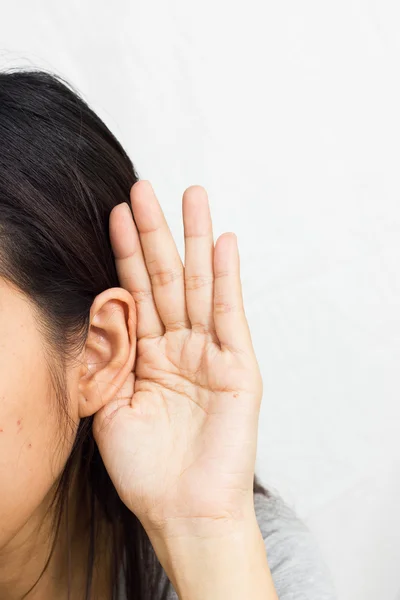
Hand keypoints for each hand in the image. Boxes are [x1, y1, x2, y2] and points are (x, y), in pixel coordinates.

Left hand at [93, 180, 263, 537]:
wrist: (182, 511)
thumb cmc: (144, 469)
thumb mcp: (109, 405)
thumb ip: (108, 357)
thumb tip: (100, 310)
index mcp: (146, 356)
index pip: (134, 292)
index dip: (124, 253)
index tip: (116, 213)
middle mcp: (178, 347)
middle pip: (165, 278)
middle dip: (156, 233)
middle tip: (147, 188)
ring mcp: (210, 354)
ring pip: (198, 286)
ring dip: (194, 241)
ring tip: (191, 196)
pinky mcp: (238, 367)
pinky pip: (230, 315)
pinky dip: (226, 279)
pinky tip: (223, 243)